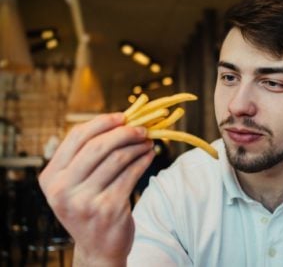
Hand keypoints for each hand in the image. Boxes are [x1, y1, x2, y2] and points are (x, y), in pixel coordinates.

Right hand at [38, 113, 155, 265]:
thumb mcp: (75, 185)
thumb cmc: (89, 208)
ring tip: (148, 142)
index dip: (102, 122)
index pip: (76, 137)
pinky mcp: (108, 208)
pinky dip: (143, 160)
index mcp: (50, 178)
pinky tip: (149, 155)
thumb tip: (118, 121)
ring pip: (118, 158)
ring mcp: (84, 200)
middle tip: (142, 128)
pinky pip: (131, 174)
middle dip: (124, 132)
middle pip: (98, 146)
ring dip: (137, 146)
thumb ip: (85, 156)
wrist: (98, 248)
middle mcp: (62, 189)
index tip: (122, 116)